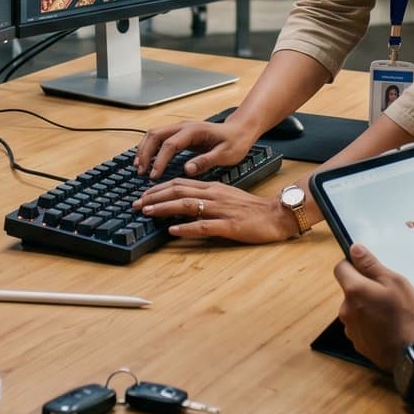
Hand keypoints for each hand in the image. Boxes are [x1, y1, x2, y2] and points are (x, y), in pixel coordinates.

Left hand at [132, 179, 295, 243]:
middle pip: (178, 191)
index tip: (142, 196)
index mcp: (212, 188)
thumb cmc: (252, 209)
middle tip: (136, 204)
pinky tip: (173, 230)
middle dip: (154, 197)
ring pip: (187, 205)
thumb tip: (184, 203)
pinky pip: (204, 225)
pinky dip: (186, 227)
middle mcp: (213, 195)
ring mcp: (220, 210)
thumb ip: (206, 198)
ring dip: (164, 208)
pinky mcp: (229, 226)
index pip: (179, 183)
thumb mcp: (226, 197)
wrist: (277, 214)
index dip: (158, 189)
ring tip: (147, 212)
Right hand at [133, 115, 257, 178]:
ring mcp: (180, 128)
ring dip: (144, 149)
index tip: (154, 176)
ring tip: (139, 167)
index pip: (170, 144)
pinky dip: (149, 148)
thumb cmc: (235, 142)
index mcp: (194, 131)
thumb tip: (187, 169)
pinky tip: (146, 161)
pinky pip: (159, 138)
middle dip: (145, 153)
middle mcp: (184, 126)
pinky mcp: (180, 134)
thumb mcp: (225, 155)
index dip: (160, 160)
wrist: (240, 131)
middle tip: (141, 172)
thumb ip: (206, 161)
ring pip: (154, 134)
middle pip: (155, 135)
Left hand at [335, 244, 413, 369]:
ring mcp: (350, 329)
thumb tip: (354, 249)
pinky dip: (370, 324)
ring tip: (391, 313)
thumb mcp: (395, 282)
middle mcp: (346, 310)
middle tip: (389, 294)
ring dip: (367, 307)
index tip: (369, 270)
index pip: (340, 268)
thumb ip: (371, 265)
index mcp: (354, 291)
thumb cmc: (408, 316)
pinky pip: (360, 326)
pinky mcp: (358, 343)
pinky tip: (388, 328)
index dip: (353, 265)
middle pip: (350, 290)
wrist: (413, 355)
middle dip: (365, 289)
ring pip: (356, 309)